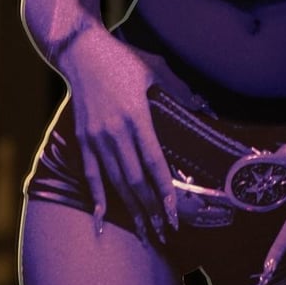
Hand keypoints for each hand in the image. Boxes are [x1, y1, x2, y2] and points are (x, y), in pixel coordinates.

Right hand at [58, 27, 177, 243]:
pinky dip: (97, 197)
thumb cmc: (123, 59)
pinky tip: (101, 218)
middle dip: (151, 209)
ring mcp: (96, 138)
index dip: (165, 191)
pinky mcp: (83, 139)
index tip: (175, 213)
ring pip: (115, 182)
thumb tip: (203, 106)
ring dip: (130, 208)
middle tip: (164, 232)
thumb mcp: (155, 69)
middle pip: (134, 180)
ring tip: (144, 230)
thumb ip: (180, 90)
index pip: (154, 163)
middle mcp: (115, 132)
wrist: (81, 52)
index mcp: (137, 117)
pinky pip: (91, 174)